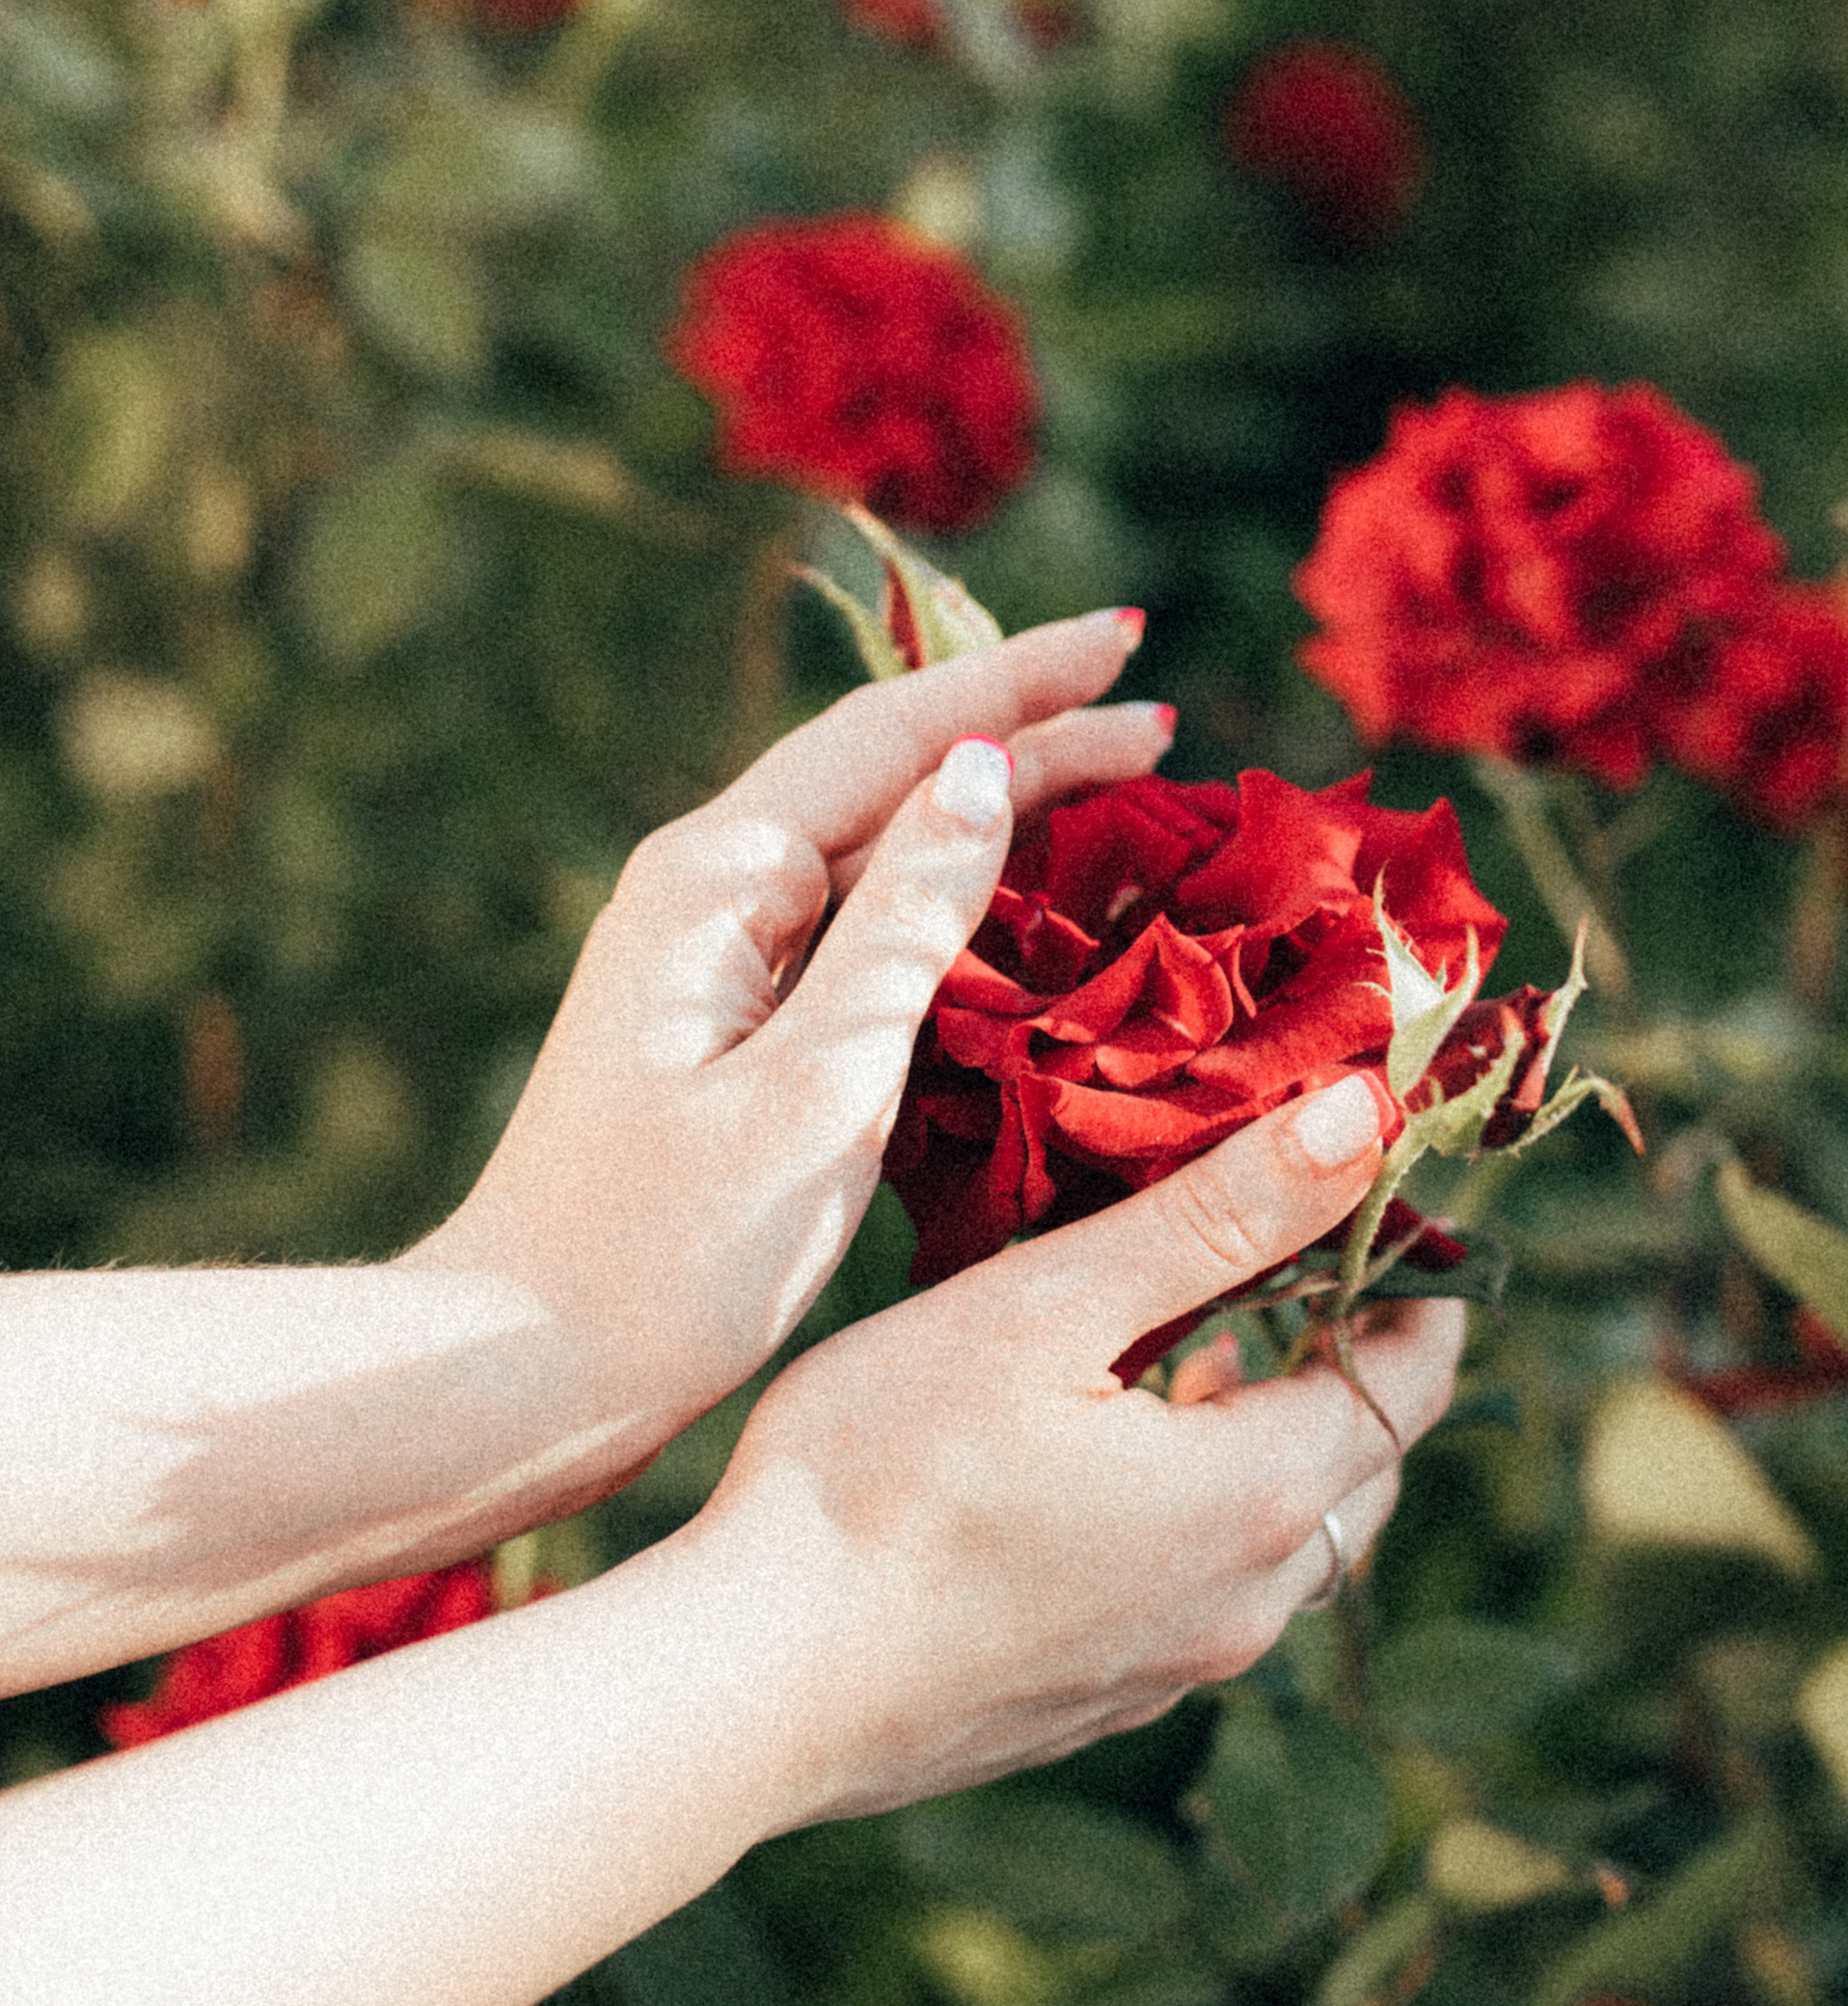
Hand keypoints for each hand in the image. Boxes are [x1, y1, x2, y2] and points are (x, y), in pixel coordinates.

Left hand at [409, 608, 1168, 1493]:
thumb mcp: (816, 1085)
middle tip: (1162, 716)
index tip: (1132, 637)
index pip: (898, 732)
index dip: (1024, 683)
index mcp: (720, 878)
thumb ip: (906, 923)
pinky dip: (959, 903)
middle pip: (894, 774)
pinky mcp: (728, 1030)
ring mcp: (714, 960)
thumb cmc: (668, 1248)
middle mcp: (709, 891)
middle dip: (1030, 736)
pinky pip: (865, 931)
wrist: (526, 1367)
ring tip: (1123, 790)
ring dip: (1001, 814)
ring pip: (884, 849)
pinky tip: (1025, 917)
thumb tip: (983, 771)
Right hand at [672, 1073, 1465, 1829]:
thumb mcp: (1051, 1307)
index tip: (1390, 1217)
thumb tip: (1361, 1120)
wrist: (753, 1686)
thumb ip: (1215, 1216)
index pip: (1410, 1384)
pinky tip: (1107, 1470)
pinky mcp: (1093, 1708)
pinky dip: (1197, 1521)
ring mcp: (1169, 1671)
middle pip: (1362, 1470)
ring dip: (1267, 1445)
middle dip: (1349, 1367)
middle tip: (1299, 1270)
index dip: (1414, 1292)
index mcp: (1256, 1497)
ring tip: (1199, 1356)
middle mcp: (1242, 1605)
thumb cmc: (883, 1474)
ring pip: (1281, 1544)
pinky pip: (1199, 1600)